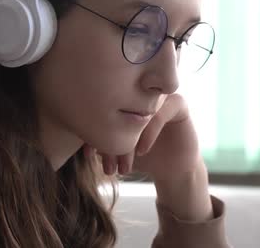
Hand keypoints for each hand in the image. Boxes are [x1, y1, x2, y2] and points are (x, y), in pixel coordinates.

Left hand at [86, 94, 202, 180]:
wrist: (171, 168)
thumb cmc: (141, 156)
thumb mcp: (116, 149)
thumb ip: (100, 140)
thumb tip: (82, 141)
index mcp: (122, 98)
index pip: (103, 107)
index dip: (92, 131)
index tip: (88, 155)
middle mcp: (140, 91)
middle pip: (120, 107)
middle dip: (111, 137)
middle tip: (107, 161)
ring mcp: (159, 95)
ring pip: (139, 109)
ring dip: (129, 136)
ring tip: (123, 161)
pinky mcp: (178, 103)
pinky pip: (161, 112)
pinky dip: (148, 132)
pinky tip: (142, 151)